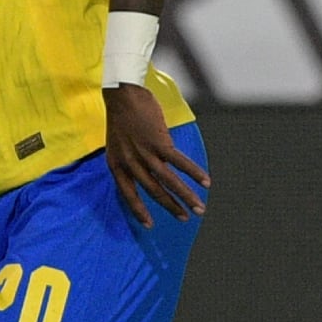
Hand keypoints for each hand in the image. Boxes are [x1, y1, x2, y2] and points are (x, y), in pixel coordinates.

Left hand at [104, 85, 206, 226]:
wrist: (123, 96)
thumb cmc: (123, 119)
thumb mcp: (119, 145)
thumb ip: (134, 161)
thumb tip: (153, 174)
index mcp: (116, 165)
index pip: (127, 194)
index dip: (139, 210)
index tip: (150, 225)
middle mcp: (129, 162)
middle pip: (152, 191)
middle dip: (171, 207)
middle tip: (185, 219)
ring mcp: (144, 152)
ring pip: (168, 181)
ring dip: (186, 196)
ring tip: (199, 208)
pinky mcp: (159, 141)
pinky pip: (179, 162)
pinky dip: (194, 173)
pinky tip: (205, 182)